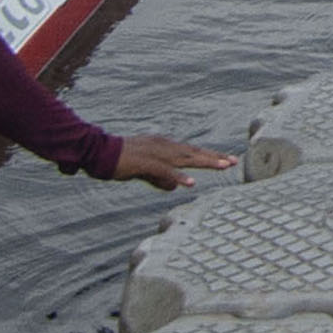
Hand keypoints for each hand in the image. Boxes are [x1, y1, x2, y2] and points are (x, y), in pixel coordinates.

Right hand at [111, 135, 236, 186]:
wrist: (98, 152)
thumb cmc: (120, 161)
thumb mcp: (144, 171)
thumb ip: (160, 178)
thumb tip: (175, 186)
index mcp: (164, 146)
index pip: (192, 151)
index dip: (209, 155)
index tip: (228, 159)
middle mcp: (163, 146)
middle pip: (194, 152)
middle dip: (214, 157)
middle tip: (234, 161)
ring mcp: (155, 153)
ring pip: (185, 158)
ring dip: (205, 162)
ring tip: (223, 166)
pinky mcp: (145, 162)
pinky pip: (166, 170)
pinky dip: (179, 176)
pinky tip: (191, 183)